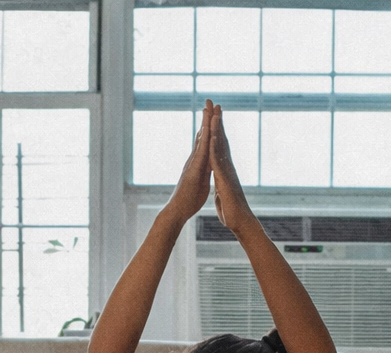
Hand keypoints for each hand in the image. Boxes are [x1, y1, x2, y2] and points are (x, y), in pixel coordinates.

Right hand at [164, 100, 213, 222]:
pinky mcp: (193, 170)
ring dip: (205, 124)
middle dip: (206, 118)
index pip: (204, 142)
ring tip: (209, 108)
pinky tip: (207, 130)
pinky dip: (204, 140)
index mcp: (197, 163)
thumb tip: (207, 166)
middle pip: (202, 135)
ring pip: (201, 140)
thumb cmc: (189, 200)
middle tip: (209, 102)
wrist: (178, 211)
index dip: (208, 127)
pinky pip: (200, 152)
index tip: (212, 114)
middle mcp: (193, 159)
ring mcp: (192, 163)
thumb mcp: (200, 182)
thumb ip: (203, 171)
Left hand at [209, 105, 256, 233]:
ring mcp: (227, 171)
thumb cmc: (232, 211)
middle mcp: (228, 166)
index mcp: (225, 169)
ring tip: (214, 113)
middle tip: (215, 104)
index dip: (215, 131)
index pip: (219, 146)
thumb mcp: (223, 195)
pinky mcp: (225, 179)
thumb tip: (222, 184)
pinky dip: (215, 149)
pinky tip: (211, 137)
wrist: (239, 222)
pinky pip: (218, 161)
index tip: (212, 116)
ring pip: (221, 147)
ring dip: (217, 130)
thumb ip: (222, 187)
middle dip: (217, 122)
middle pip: (222, 140)